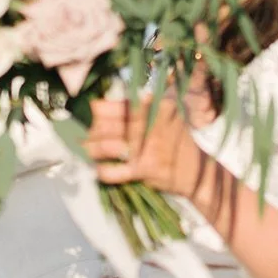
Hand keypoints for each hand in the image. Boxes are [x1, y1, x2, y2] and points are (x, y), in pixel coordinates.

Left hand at [85, 93, 208, 198]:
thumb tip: (97, 106)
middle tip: (81, 136)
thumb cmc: (174, 140)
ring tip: (85, 150)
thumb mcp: (164, 116)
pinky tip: (98, 169)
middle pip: (108, 125)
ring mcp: (147, 147)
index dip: (98, 111)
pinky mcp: (144, 169)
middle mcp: (151, 123)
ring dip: (91, 150)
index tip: (89, 115)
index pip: (118, 105)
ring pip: (106, 146)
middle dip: (91, 131)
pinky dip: (102, 171)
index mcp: (156, 105)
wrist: (197, 171)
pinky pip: (113, 171)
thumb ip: (137, 108)